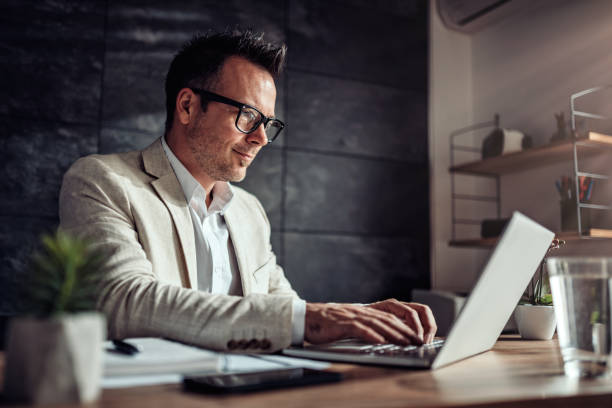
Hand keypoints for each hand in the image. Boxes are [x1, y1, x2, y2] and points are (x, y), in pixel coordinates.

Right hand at [304, 302, 426, 345]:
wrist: (306, 318)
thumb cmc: (328, 323)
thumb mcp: (351, 324)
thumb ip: (366, 327)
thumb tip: (383, 338)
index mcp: (365, 311)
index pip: (391, 316)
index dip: (406, 325)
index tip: (417, 336)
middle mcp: (361, 311)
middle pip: (388, 319)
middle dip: (405, 331)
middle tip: (418, 341)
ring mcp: (352, 316)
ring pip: (377, 323)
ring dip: (393, 333)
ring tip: (405, 342)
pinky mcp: (341, 323)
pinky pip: (359, 328)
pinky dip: (370, 334)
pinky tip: (380, 340)